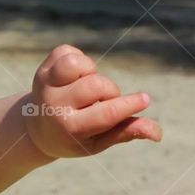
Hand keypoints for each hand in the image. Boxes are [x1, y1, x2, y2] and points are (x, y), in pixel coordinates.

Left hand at [23, 44, 161, 158]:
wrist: (36, 130)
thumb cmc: (75, 136)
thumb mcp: (98, 141)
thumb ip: (125, 133)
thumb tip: (157, 133)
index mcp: (69, 129)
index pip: (106, 113)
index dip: (130, 104)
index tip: (145, 99)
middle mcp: (53, 107)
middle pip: (98, 85)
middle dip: (109, 92)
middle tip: (101, 103)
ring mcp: (44, 86)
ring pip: (82, 65)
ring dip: (91, 74)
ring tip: (85, 90)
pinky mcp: (42, 69)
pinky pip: (68, 52)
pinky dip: (78, 61)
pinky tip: (74, 78)